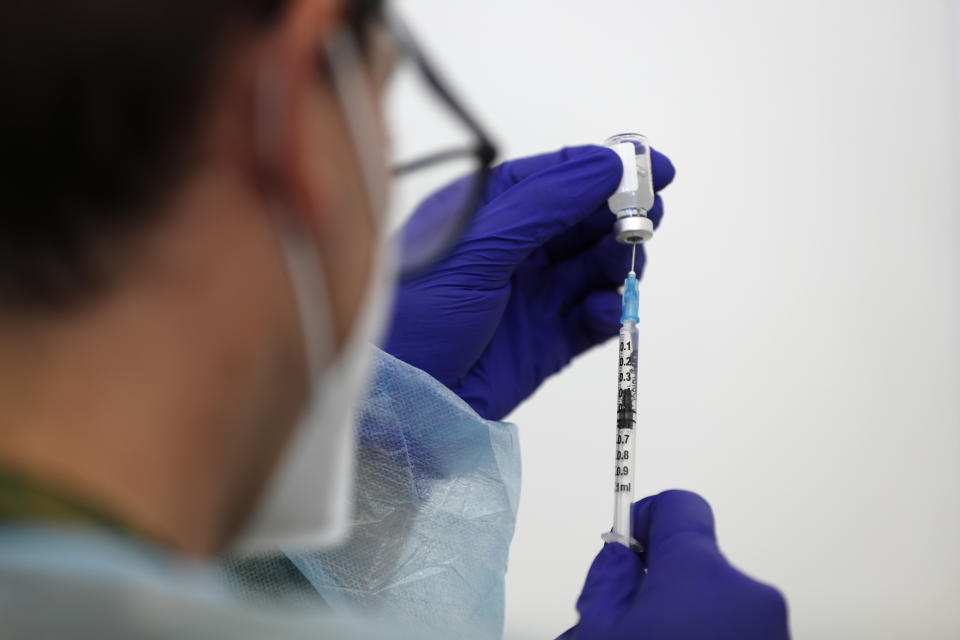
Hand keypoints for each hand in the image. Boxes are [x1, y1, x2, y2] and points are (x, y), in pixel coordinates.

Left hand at [383, 145, 675, 419]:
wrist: (395, 398)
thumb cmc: (413, 312)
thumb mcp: (476, 247)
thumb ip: (543, 204)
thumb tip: (603, 164)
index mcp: (489, 213)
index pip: (558, 178)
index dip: (607, 170)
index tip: (655, 169)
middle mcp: (514, 250)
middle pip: (585, 221)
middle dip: (619, 217)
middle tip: (645, 221)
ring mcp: (532, 297)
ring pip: (595, 268)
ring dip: (617, 262)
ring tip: (622, 265)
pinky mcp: (545, 343)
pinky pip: (592, 320)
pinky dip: (607, 312)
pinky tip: (602, 311)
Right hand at [561, 491, 789, 639]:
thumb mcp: (600, 632)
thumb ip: (607, 581)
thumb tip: (618, 559)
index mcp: (700, 573)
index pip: (679, 506)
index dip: (646, 517)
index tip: (629, 538)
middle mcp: (747, 593)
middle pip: (693, 562)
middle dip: (660, 584)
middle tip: (630, 621)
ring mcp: (771, 627)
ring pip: (715, 602)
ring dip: (685, 618)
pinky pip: (736, 629)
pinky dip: (709, 637)